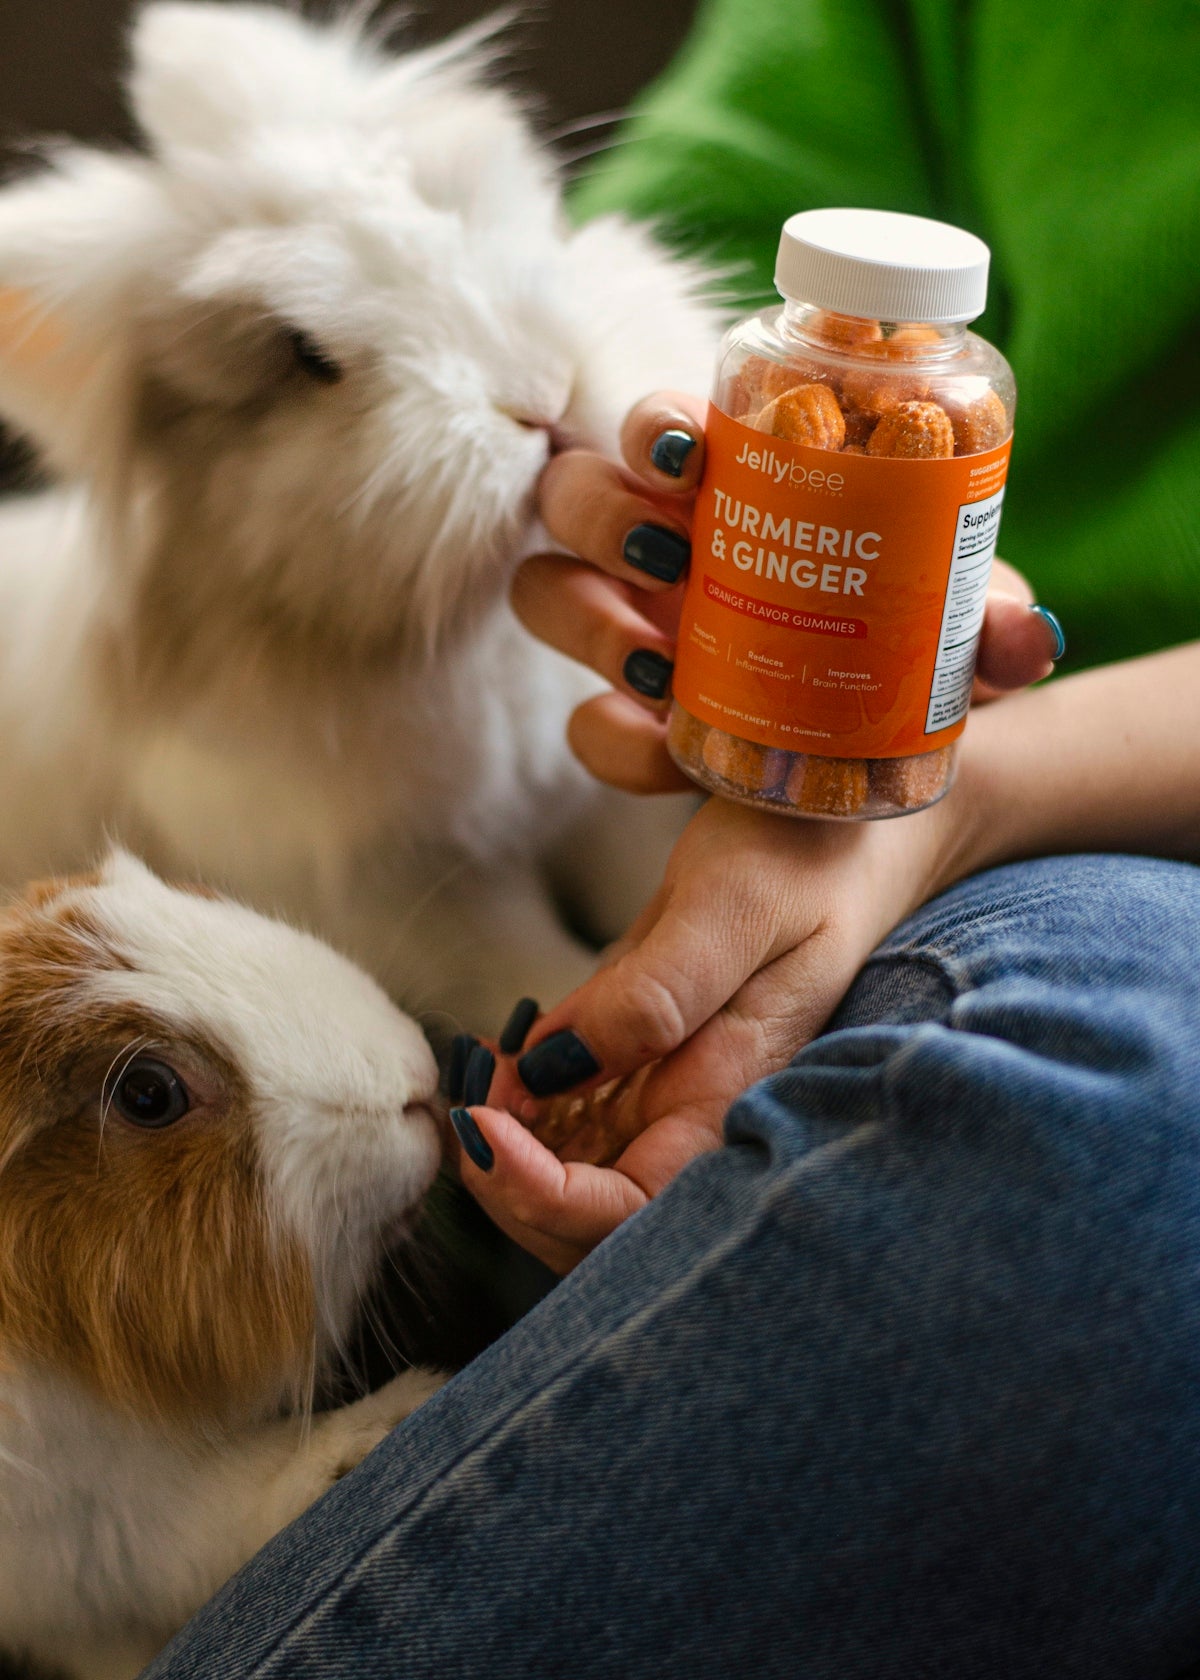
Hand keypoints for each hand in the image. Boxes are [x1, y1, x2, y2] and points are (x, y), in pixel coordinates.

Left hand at [453, 785, 967, 1273]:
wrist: (836, 808)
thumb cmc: (803, 851)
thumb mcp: (730, 903)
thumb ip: (655, 991)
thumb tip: (553, 1066)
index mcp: (735, 1099)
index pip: (632, 1212)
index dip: (542, 1194)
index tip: (485, 1124)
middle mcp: (702, 1117)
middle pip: (590, 1222)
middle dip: (508, 1182)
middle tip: (471, 1095)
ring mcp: (671, 1096)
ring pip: (572, 1180)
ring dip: (508, 1149)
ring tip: (482, 1069)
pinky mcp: (647, 1065)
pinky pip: (574, 1124)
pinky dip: (523, 1109)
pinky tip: (504, 1055)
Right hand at [516, 392, 1064, 791]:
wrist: (891, 756)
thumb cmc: (913, 652)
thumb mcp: (956, 632)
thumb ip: (989, 626)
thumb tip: (1026, 638)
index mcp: (732, 489)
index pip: (659, 425)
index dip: (650, 426)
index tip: (689, 457)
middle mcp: (663, 547)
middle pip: (573, 491)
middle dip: (603, 513)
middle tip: (671, 557)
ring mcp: (631, 630)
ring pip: (543, 591)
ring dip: (583, 617)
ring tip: (661, 663)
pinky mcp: (629, 722)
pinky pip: (584, 727)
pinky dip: (614, 738)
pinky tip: (671, 751)